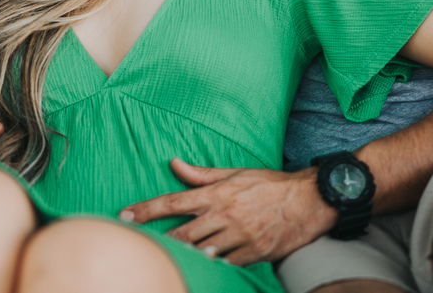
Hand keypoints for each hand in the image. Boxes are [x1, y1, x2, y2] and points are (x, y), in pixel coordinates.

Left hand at [119, 159, 335, 265]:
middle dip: (159, 241)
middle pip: (182, 233)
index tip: (124, 215)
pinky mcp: (254, 252)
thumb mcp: (236, 172)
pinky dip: (213, 267)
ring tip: (168, 260)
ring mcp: (239, 236)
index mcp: (217, 194)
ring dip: (185, 256)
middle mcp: (225, 215)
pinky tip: (203, 268)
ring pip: (202, 252)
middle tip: (139, 246)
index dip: (146, 209)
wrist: (309, 200)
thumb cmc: (270, 184)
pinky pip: (227, 265)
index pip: (173, 201)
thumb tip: (174, 163)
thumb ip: (202, 173)